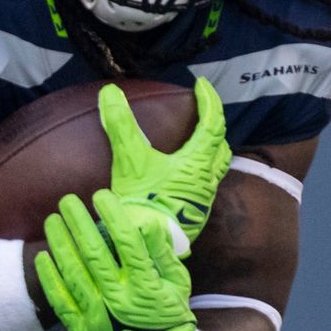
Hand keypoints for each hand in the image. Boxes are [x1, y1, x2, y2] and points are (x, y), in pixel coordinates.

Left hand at [35, 190, 212, 330]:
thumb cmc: (169, 315)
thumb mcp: (177, 283)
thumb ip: (162, 253)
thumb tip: (145, 222)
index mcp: (146, 286)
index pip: (127, 243)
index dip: (113, 216)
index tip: (101, 196)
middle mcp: (119, 299)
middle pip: (94, 252)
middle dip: (78, 223)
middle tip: (67, 201)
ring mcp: (98, 316)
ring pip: (73, 272)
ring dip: (60, 243)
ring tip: (52, 220)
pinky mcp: (82, 330)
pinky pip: (60, 300)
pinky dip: (50, 277)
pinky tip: (44, 256)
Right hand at [100, 78, 228, 253]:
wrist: (149, 245)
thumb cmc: (144, 203)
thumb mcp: (130, 161)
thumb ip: (121, 125)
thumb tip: (110, 92)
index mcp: (198, 162)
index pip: (213, 123)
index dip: (209, 100)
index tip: (200, 84)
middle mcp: (208, 180)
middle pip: (221, 147)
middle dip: (214, 127)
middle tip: (202, 114)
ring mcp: (203, 200)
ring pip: (215, 169)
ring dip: (208, 153)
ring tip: (192, 144)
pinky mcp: (194, 215)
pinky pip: (202, 187)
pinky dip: (197, 173)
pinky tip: (179, 178)